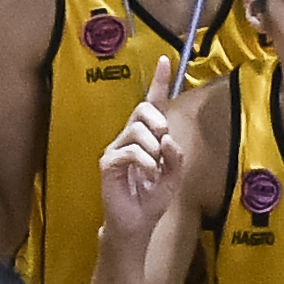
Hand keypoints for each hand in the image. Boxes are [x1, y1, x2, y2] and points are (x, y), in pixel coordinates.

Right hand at [92, 56, 188, 242]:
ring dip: (153, 147)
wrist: (136, 224)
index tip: (167, 60)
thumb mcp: (173, 177)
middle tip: (164, 143)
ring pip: (137, 130)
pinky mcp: (108, 163)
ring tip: (154, 167)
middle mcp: (128, 138)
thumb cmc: (151, 200)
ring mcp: (116, 149)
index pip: (152, 104)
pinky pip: (129, 150)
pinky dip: (144, 160)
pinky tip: (147, 173)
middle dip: (158, 121)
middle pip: (143, 110)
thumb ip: (176, 156)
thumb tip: (168, 140)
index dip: (159, 82)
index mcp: (146, 137)